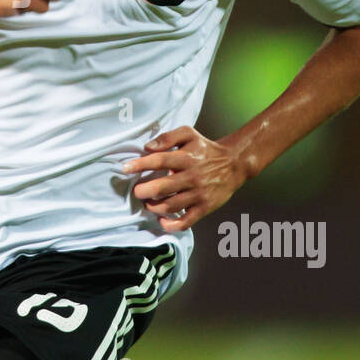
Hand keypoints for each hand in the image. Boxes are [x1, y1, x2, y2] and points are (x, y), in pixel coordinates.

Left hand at [123, 126, 248, 231]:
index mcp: (187, 157)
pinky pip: (186, 221)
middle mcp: (192, 176)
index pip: (160, 160)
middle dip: (144, 191)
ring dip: (154, 207)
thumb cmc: (205, 149)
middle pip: (163, 186)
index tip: (125, 168)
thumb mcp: (189, 134)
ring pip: (171, 205)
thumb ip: (168, 137)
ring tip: (147, 203)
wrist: (234, 164)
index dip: (141, 165)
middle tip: (137, 191)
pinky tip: (161, 220)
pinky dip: (171, 225)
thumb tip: (147, 147)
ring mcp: (199, 194)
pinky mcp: (204, 208)